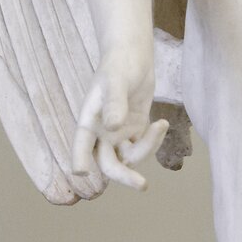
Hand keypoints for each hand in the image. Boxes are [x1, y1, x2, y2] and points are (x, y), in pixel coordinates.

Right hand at [72, 47, 167, 191]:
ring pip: (129, 158)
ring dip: (146, 149)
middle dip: (124, 176)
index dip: (80, 160)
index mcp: (89, 122)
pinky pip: (143, 146)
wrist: (134, 56)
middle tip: (142, 185)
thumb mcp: (116, 82)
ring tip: (159, 126)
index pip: (81, 145)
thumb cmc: (119, 65)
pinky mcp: (135, 130)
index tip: (82, 172)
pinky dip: (154, 141)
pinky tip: (161, 123)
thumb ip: (114, 103)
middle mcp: (102, 133)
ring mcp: (119, 134)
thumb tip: (114, 127)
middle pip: (108, 163)